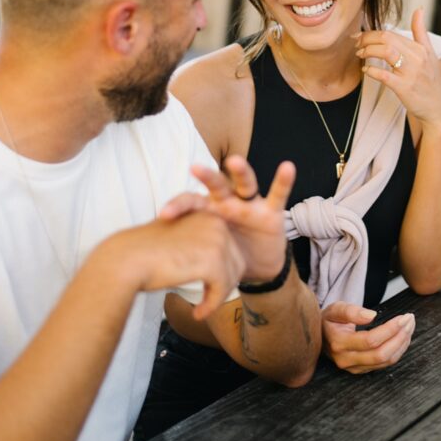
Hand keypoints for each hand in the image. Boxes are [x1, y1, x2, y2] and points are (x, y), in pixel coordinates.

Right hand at [110, 208, 244, 321]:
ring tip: (201, 308)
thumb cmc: (146, 253)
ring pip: (232, 276)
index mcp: (207, 213)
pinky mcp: (212, 261)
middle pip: (237, 261)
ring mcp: (216, 240)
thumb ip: (201, 246)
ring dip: (218, 296)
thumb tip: (225, 270)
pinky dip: (212, 305)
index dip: (222, 271)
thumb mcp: (180, 239)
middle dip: (223, 285)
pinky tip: (197, 313)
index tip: (208, 287)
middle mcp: (216, 222)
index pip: (230, 246)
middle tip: (207, 301)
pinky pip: (221, 289)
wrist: (127, 259)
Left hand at [161, 155, 295, 282]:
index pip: (192, 202)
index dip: (178, 206)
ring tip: (235, 161)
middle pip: (218, 185)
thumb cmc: (228, 254)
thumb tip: (153, 279)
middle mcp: (229, 202)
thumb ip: (189, 257)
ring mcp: (251, 204)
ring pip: (246, 184)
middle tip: (194, 168)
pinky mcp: (271, 212)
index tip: (163, 213)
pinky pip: (278, 194)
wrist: (257, 267)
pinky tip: (288, 167)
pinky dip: (283, 181)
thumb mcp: (208, 254)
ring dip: (241, 172)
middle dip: (207, 176)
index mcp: (210, 211)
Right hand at [322, 302, 414, 374]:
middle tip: (410, 320)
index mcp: (338, 343)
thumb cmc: (329, 320)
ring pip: (385, 361)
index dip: (390, 329)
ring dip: (402, 344)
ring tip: (409, 326)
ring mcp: (354, 368)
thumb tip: (372, 315)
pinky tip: (403, 337)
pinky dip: (398, 350)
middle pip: (381, 354)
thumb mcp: (335, 309)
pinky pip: (384, 364)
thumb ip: (351, 311)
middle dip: (400, 337)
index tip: (403, 316)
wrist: (320, 336)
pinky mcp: (361, 370)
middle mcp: (346, 360)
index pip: (370, 340)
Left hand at [356, 8, 440, 135]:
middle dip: (367, 39)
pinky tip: (366, 70)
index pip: (392, 34)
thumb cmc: (431, 81)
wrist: (438, 109)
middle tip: (356, 44)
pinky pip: (384, 75)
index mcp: (421, 48)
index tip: (360, 36)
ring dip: (368, 51)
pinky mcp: (404, 88)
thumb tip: (418, 9)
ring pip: (386, 52)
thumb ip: (421, 32)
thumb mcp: (430, 54)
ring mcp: (411, 73)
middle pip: (387, 39)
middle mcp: (417, 58)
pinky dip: (372, 70)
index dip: (372, 33)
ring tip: (360, 54)